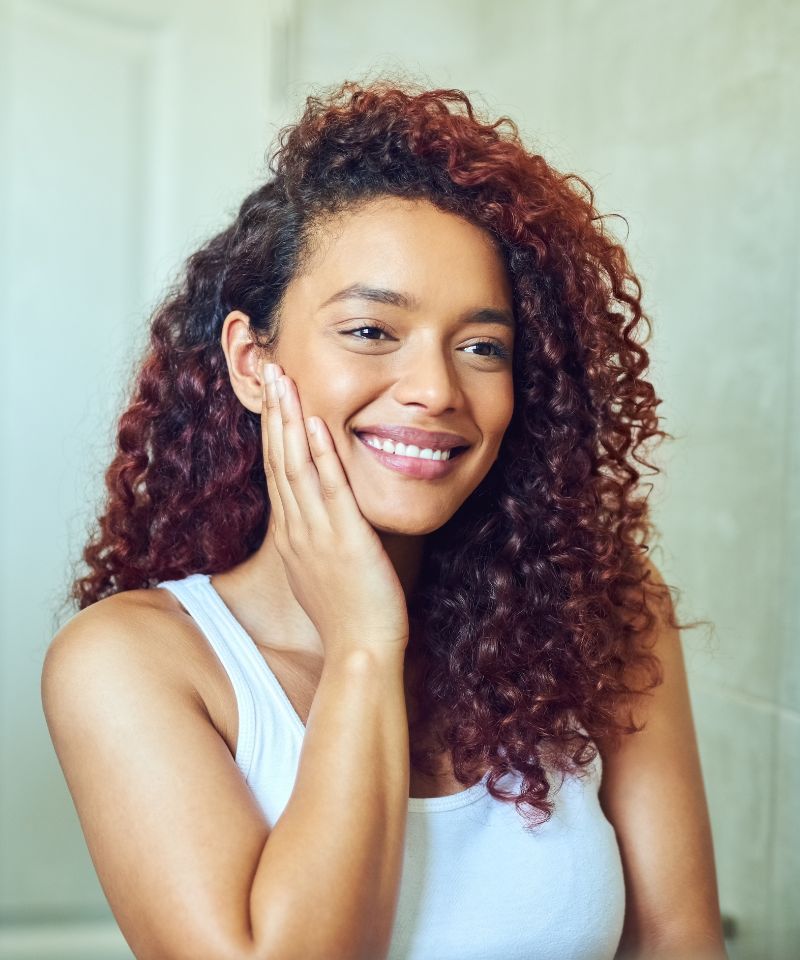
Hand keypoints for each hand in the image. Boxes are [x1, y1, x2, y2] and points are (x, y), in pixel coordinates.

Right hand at [260, 362, 409, 658]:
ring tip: (282, 379)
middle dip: (273, 410)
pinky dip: (322, 455)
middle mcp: (299, 528)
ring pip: (297, 466)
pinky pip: (330, 490)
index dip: (273, 428)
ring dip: (289, 420)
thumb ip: (320, 541)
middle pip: (279, 458)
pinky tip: (317, 423)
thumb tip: (323, 523)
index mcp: (295, 534)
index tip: (270, 394)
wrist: (359, 653)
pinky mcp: (345, 540)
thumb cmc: (348, 617)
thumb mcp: (324, 571)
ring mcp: (318, 533)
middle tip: (267, 367)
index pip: (278, 470)